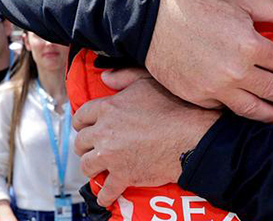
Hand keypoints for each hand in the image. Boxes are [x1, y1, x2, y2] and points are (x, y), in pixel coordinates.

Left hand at [72, 68, 220, 206]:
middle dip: (85, 146)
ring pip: (87, 165)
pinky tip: (107, 195)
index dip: (82, 123)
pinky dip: (105, 194)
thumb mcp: (147, 82)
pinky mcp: (123, 175)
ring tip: (99, 168)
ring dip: (92, 167)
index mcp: (108, 108)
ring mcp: (111, 156)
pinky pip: (106, 190)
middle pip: (81, 142)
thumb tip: (105, 77)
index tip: (85, 127)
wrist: (191, 135)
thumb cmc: (174, 106)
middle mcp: (104, 132)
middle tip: (92, 147)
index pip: (81, 116)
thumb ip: (123, 77)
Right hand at [146, 0, 272, 121]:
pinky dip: (238, 112)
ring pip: (252, 109)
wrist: (151, 18)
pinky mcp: (198, 97)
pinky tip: (246, 111)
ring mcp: (216, 88)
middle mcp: (237, 72)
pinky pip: (224, 110)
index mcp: (251, 46)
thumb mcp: (241, 1)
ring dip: (270, 114)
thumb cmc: (194, 5)